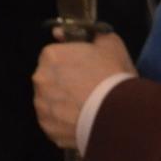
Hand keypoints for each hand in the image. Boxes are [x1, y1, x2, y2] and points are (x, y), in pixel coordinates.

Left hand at [33, 31, 134, 148]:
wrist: (120, 114)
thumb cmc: (114, 76)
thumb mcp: (110, 44)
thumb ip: (88, 34)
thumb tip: (60, 32)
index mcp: (50, 56)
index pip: (55, 56)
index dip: (71, 63)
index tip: (85, 71)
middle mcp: (40, 79)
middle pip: (50, 79)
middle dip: (65, 84)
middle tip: (87, 90)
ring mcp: (42, 105)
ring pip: (50, 102)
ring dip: (63, 104)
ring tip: (87, 109)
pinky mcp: (48, 128)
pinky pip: (55, 123)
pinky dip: (65, 123)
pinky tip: (83, 122)